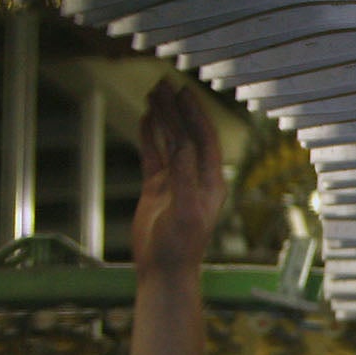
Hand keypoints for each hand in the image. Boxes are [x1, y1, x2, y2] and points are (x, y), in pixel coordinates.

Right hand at [133, 77, 225, 278]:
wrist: (164, 270)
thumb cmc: (181, 246)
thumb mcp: (186, 211)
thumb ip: (185, 177)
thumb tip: (184, 145)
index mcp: (210, 180)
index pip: (204, 139)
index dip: (195, 114)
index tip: (183, 92)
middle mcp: (196, 176)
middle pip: (186, 134)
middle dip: (176, 109)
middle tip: (164, 84)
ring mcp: (176, 180)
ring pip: (169, 141)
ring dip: (163, 118)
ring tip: (153, 93)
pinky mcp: (157, 187)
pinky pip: (154, 155)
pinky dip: (149, 135)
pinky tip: (145, 118)